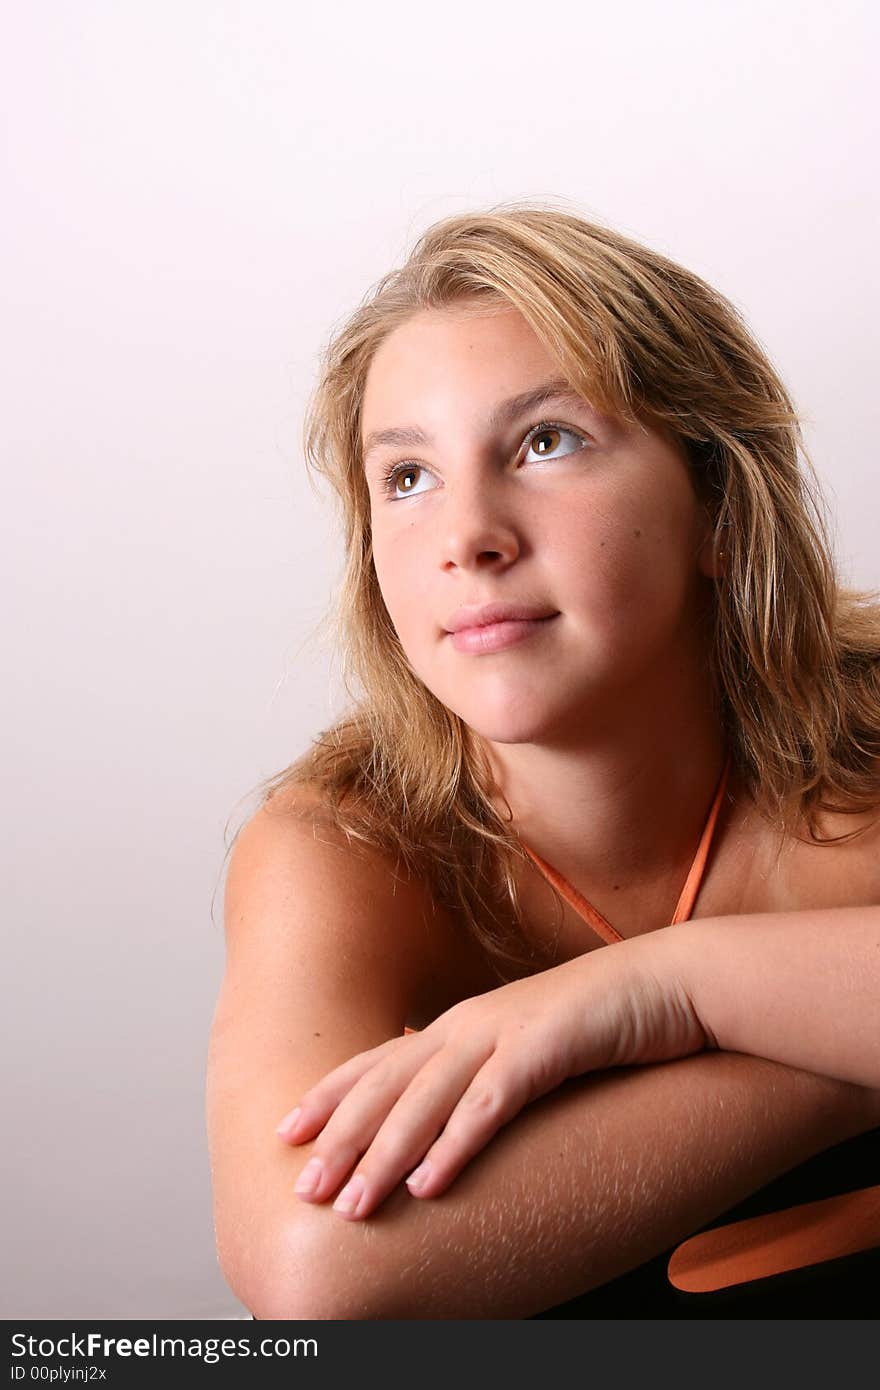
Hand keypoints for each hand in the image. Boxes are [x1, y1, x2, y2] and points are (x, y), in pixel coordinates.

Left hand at [275, 934, 706, 1219]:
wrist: (669, 982)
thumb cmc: (600, 1020)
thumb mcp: (528, 1046)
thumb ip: (486, 1073)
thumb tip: (452, 1115)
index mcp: (462, 1023)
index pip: (379, 1061)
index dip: (330, 1095)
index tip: (286, 1132)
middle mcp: (470, 1024)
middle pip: (388, 1084)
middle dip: (341, 1136)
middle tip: (303, 1187)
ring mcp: (506, 1032)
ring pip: (427, 1099)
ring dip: (385, 1153)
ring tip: (352, 1203)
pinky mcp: (547, 1048)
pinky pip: (492, 1102)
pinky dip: (456, 1142)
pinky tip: (430, 1182)